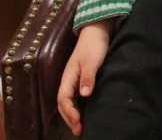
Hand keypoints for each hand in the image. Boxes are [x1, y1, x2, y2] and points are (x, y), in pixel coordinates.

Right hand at [57, 20, 113, 135]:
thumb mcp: (92, 61)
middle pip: (64, 103)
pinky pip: (75, 97)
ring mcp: (74, 80)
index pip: (63, 99)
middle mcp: (68, 80)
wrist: (97, 32)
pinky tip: (83, 112)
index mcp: (68, 77)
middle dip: (69, 118)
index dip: (69, 111)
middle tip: (78, 130)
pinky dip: (77, 107)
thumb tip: (84, 95)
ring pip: (69, 101)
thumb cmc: (94, 46)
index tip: (78, 121)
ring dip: (72, 114)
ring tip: (79, 127)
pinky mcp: (81, 78)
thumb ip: (88, 77)